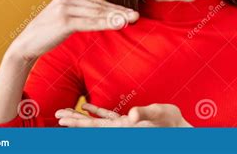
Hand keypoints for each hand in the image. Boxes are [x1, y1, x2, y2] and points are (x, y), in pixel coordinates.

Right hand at [8, 0, 138, 61]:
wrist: (27, 44)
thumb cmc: (48, 30)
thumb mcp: (65, 13)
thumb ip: (81, 3)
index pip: (97, 2)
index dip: (115, 8)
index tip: (130, 12)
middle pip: (99, 6)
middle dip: (119, 11)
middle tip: (136, 15)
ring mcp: (65, 7)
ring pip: (96, 13)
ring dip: (115, 17)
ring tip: (130, 19)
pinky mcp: (64, 20)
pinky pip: (89, 23)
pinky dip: (105, 24)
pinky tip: (117, 24)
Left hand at [55, 103, 192, 126]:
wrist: (180, 129)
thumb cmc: (172, 123)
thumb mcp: (161, 115)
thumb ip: (145, 114)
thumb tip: (131, 116)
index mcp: (123, 129)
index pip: (95, 127)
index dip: (78, 124)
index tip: (62, 120)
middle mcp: (119, 130)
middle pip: (90, 127)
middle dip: (73, 121)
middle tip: (56, 115)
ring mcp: (122, 126)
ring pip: (96, 122)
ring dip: (81, 117)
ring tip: (65, 113)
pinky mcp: (128, 122)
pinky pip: (108, 117)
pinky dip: (96, 112)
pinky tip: (87, 107)